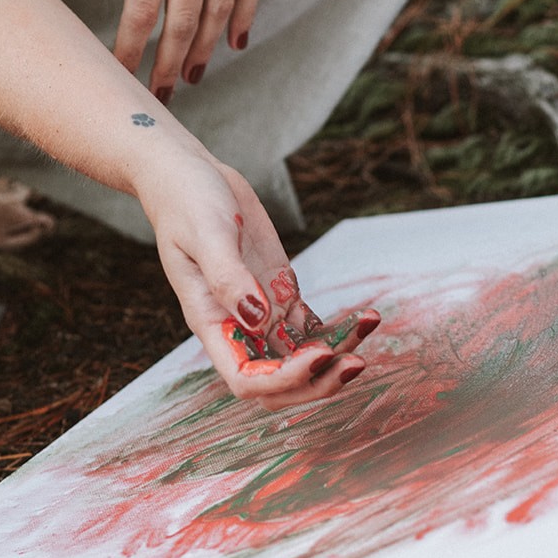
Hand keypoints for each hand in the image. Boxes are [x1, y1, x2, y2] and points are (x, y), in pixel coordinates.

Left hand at [71, 0, 264, 102]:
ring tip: (194, 76)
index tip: (120, 74)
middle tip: (160, 95)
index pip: (142, 4)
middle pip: (184, 18)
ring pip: (220, 8)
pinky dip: (245, 16)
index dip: (131, 45)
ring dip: (206, 49)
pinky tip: (236, 42)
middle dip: (170, 62)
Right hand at [144, 146, 379, 409]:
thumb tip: (256, 319)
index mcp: (211, 322)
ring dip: (336, 354)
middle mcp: (237, 325)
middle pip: (279, 381)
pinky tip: (365, 317)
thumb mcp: (206, 234)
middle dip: (318, 381)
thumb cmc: (187, 203)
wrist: (189, 176)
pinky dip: (338, 329)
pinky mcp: (279, 291)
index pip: (246, 379)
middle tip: (355, 362)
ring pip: (300, 355)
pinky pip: (310, 325)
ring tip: (369, 324)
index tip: (318, 356)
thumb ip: (228, 278)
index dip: (284, 380)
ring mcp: (261, 310)